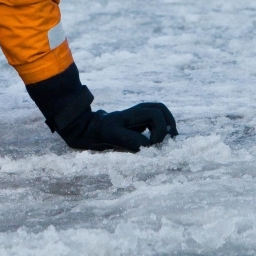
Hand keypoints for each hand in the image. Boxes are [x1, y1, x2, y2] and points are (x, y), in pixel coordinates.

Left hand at [59, 101, 176, 151]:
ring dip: (166, 125)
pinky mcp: (136, 124)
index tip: (152, 145)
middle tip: (170, 140)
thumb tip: (149, 146)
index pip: (155, 114)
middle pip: (160, 109)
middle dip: (168, 123)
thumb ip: (129, 140)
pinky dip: (161, 129)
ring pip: (159, 114)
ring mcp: (136, 117)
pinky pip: (154, 121)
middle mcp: (136, 113)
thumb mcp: (110, 136)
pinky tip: (160, 143)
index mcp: (131, 114)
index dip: (159, 130)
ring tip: (169, 141)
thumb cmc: (96, 132)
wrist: (84, 128)